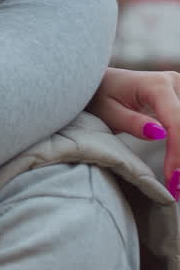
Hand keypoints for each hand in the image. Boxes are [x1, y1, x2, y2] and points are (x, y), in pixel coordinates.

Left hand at [87, 67, 179, 197]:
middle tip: (177, 187)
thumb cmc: (97, 96)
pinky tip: (178, 169)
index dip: (178, 153)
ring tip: (177, 183)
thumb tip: (159, 134)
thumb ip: (132, 122)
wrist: (99, 81)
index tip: (174, 179)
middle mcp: (174, 83)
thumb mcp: (107, 112)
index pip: (177, 122)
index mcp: (156, 85)